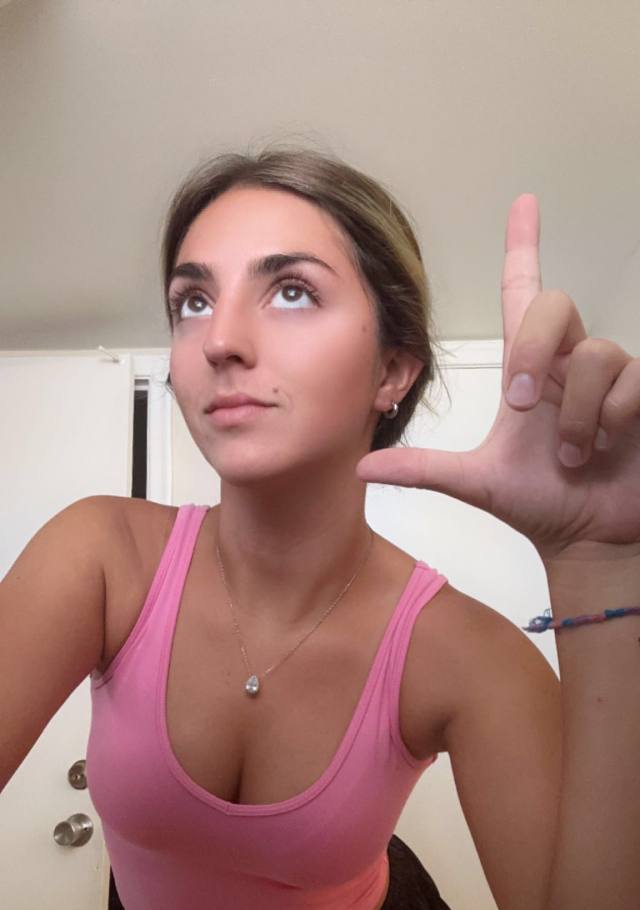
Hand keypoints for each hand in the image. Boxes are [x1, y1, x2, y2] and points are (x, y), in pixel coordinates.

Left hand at [356, 194, 639, 561]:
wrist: (588, 539)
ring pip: (595, 356)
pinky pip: (630, 382)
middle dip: (535, 354)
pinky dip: (609, 420)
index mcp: (530, 369)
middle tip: (521, 406)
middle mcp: (571, 362)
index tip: (523, 204)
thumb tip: (361, 467)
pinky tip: (604, 449)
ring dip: (573, 415)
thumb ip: (422, 469)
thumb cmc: (543, 503)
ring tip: (571, 456)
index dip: (523, 247)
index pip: (524, 293)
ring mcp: (612, 378)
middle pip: (556, 307)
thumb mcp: (477, 483)